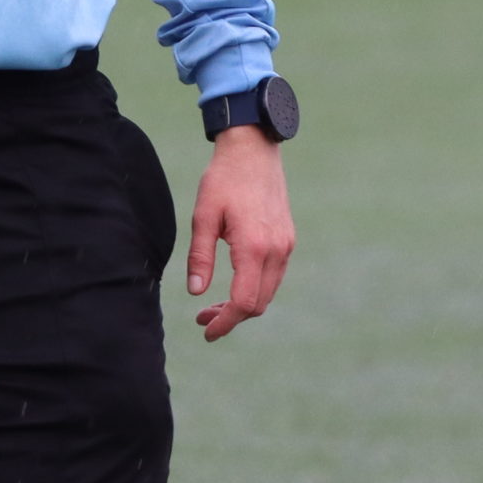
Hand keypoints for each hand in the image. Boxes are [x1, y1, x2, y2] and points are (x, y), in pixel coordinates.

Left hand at [186, 128, 294, 341]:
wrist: (254, 150)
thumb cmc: (224, 179)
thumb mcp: (203, 216)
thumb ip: (200, 256)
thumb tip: (195, 293)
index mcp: (254, 247)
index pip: (244, 302)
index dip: (225, 322)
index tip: (207, 332)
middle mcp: (276, 250)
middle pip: (258, 303)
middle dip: (231, 317)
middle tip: (203, 319)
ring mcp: (286, 246)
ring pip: (268, 292)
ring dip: (243, 305)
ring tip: (213, 306)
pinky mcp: (287, 239)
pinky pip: (273, 276)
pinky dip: (255, 289)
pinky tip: (234, 285)